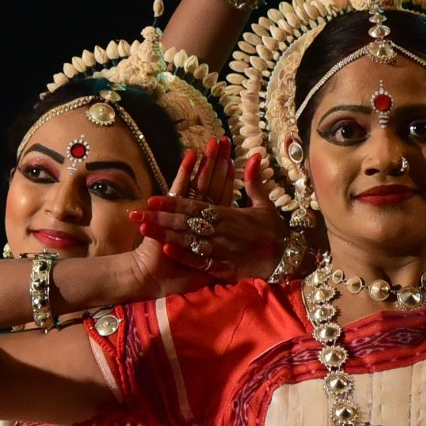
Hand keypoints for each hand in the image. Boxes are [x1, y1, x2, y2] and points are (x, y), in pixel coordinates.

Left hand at [131, 142, 289, 282]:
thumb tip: (253, 156)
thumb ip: (254, 182)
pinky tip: (168, 249)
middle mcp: (222, 231)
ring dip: (165, 235)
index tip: (152, 198)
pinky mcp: (225, 268)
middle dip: (160, 218)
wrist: (289, 260)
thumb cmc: (275, 232)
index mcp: (229, 214)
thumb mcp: (265, 205)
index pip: (195, 206)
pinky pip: (202, 261)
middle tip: (137, 214)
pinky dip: (186, 255)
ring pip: (189, 241)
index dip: (173, 202)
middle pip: (185, 223)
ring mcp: (222, 250)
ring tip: (144, 230)